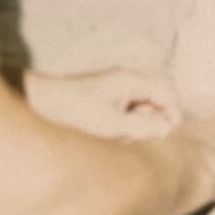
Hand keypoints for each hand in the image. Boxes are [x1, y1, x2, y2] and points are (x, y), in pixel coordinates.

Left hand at [24, 67, 182, 139]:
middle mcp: (126, 78)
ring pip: (146, 103)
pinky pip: (131, 108)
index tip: (167, 134)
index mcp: (130, 79)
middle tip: (146, 135)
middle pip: (160, 94)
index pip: (168, 90)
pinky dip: (130, 122)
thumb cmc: (74, 112)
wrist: (40, 102)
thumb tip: (166, 128)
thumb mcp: (111, 124)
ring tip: (125, 136)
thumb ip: (142, 127)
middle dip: (159, 116)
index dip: (174, 112)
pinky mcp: (107, 96)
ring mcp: (117, 86)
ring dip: (143, 121)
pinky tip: (114, 134)